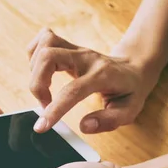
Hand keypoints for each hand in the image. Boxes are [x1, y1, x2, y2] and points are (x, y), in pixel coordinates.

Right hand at [27, 28, 156, 133]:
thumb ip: (108, 120)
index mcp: (102, 75)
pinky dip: (34, 56)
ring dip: (34, 71)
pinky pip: (42, 40)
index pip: (72, 90)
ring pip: (44, 45)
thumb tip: (85, 126)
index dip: (54, 109)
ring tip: (44, 90)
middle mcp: (86, 57)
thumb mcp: (129, 111)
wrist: (134, 67)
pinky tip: (40, 72)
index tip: (41, 126)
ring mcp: (76, 48)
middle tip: (44, 103)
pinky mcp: (67, 45)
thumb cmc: (129, 91)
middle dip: (37, 84)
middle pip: (49, 56)